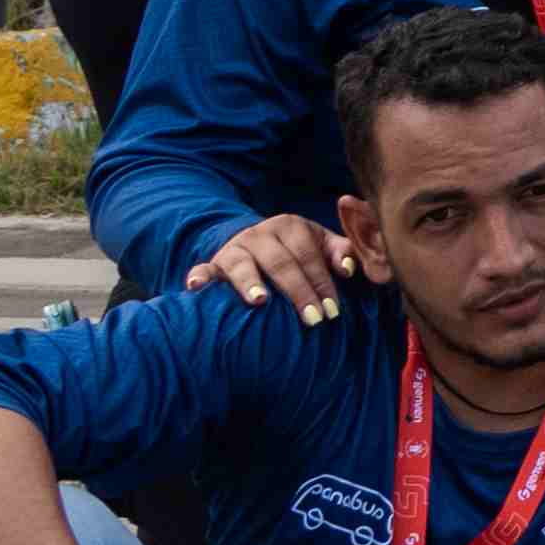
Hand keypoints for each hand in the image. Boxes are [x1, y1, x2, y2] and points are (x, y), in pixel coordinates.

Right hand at [187, 212, 353, 325]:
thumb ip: (341, 251)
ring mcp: (235, 248)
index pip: (309, 255)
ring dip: (250, 283)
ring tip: (260, 302)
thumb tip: (349, 268)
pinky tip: (195, 287)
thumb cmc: (298, 251)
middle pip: (281, 263)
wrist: (257, 243)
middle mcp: (260, 234)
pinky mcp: (214, 263)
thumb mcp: (321, 244)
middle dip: (298, 291)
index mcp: (291, 226)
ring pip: (242, 264)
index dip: (323, 282)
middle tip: (312, 319)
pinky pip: (204, 269)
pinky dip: (199, 277)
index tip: (333, 310)